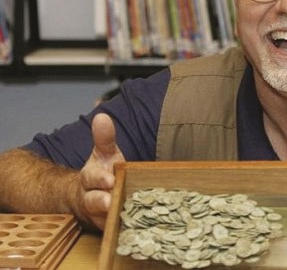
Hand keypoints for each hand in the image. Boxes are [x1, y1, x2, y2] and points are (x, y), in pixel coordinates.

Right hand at [78, 113, 125, 229]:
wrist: (87, 199)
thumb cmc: (102, 172)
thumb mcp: (104, 154)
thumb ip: (104, 138)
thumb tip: (101, 116)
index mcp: (90, 179)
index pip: (92, 178)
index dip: (100, 179)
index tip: (109, 179)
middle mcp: (91, 199)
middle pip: (95, 202)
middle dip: (103, 202)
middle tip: (113, 201)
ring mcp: (100, 217)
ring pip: (104, 220)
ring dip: (113, 218)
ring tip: (124, 216)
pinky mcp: (110, 229)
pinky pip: (117, 231)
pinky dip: (125, 230)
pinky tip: (138, 229)